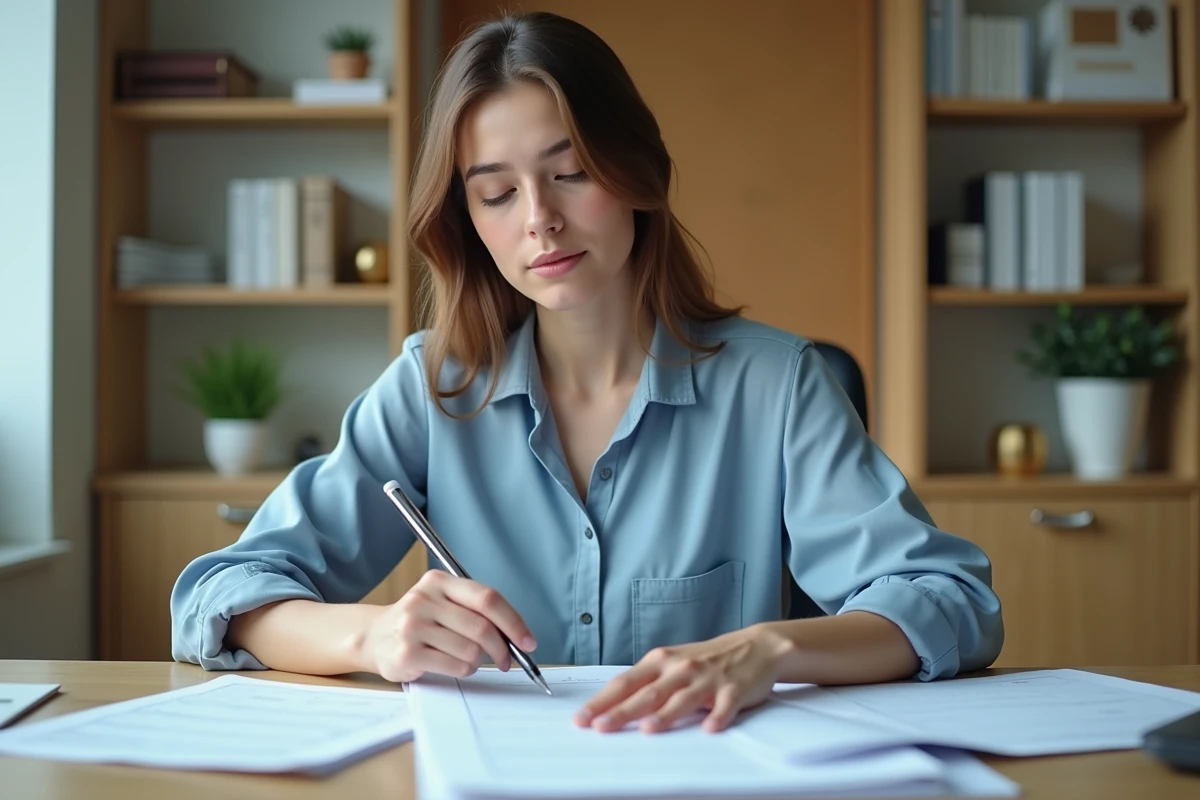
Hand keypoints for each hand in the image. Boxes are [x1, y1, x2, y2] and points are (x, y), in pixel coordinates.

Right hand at [362, 569, 536, 682]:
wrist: (374, 637)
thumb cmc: (420, 622)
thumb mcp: (444, 603)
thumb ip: (476, 611)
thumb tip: (518, 636)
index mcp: (438, 581)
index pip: (487, 598)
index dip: (513, 621)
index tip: (528, 641)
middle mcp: (423, 599)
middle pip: (482, 628)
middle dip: (502, 649)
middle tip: (506, 660)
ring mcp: (412, 626)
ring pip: (471, 651)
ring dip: (478, 662)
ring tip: (468, 660)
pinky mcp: (407, 653)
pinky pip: (455, 666)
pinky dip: (464, 670)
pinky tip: (453, 665)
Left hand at [573, 624, 790, 733]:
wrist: (756, 646)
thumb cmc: (707, 659)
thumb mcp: (673, 663)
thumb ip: (648, 682)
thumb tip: (613, 705)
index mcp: (661, 661)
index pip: (625, 682)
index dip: (603, 700)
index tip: (583, 718)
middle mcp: (680, 668)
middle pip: (647, 693)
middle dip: (622, 711)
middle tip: (601, 727)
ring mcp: (707, 678)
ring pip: (682, 698)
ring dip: (665, 714)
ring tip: (648, 728)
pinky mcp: (734, 689)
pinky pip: (725, 705)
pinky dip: (718, 716)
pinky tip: (711, 728)